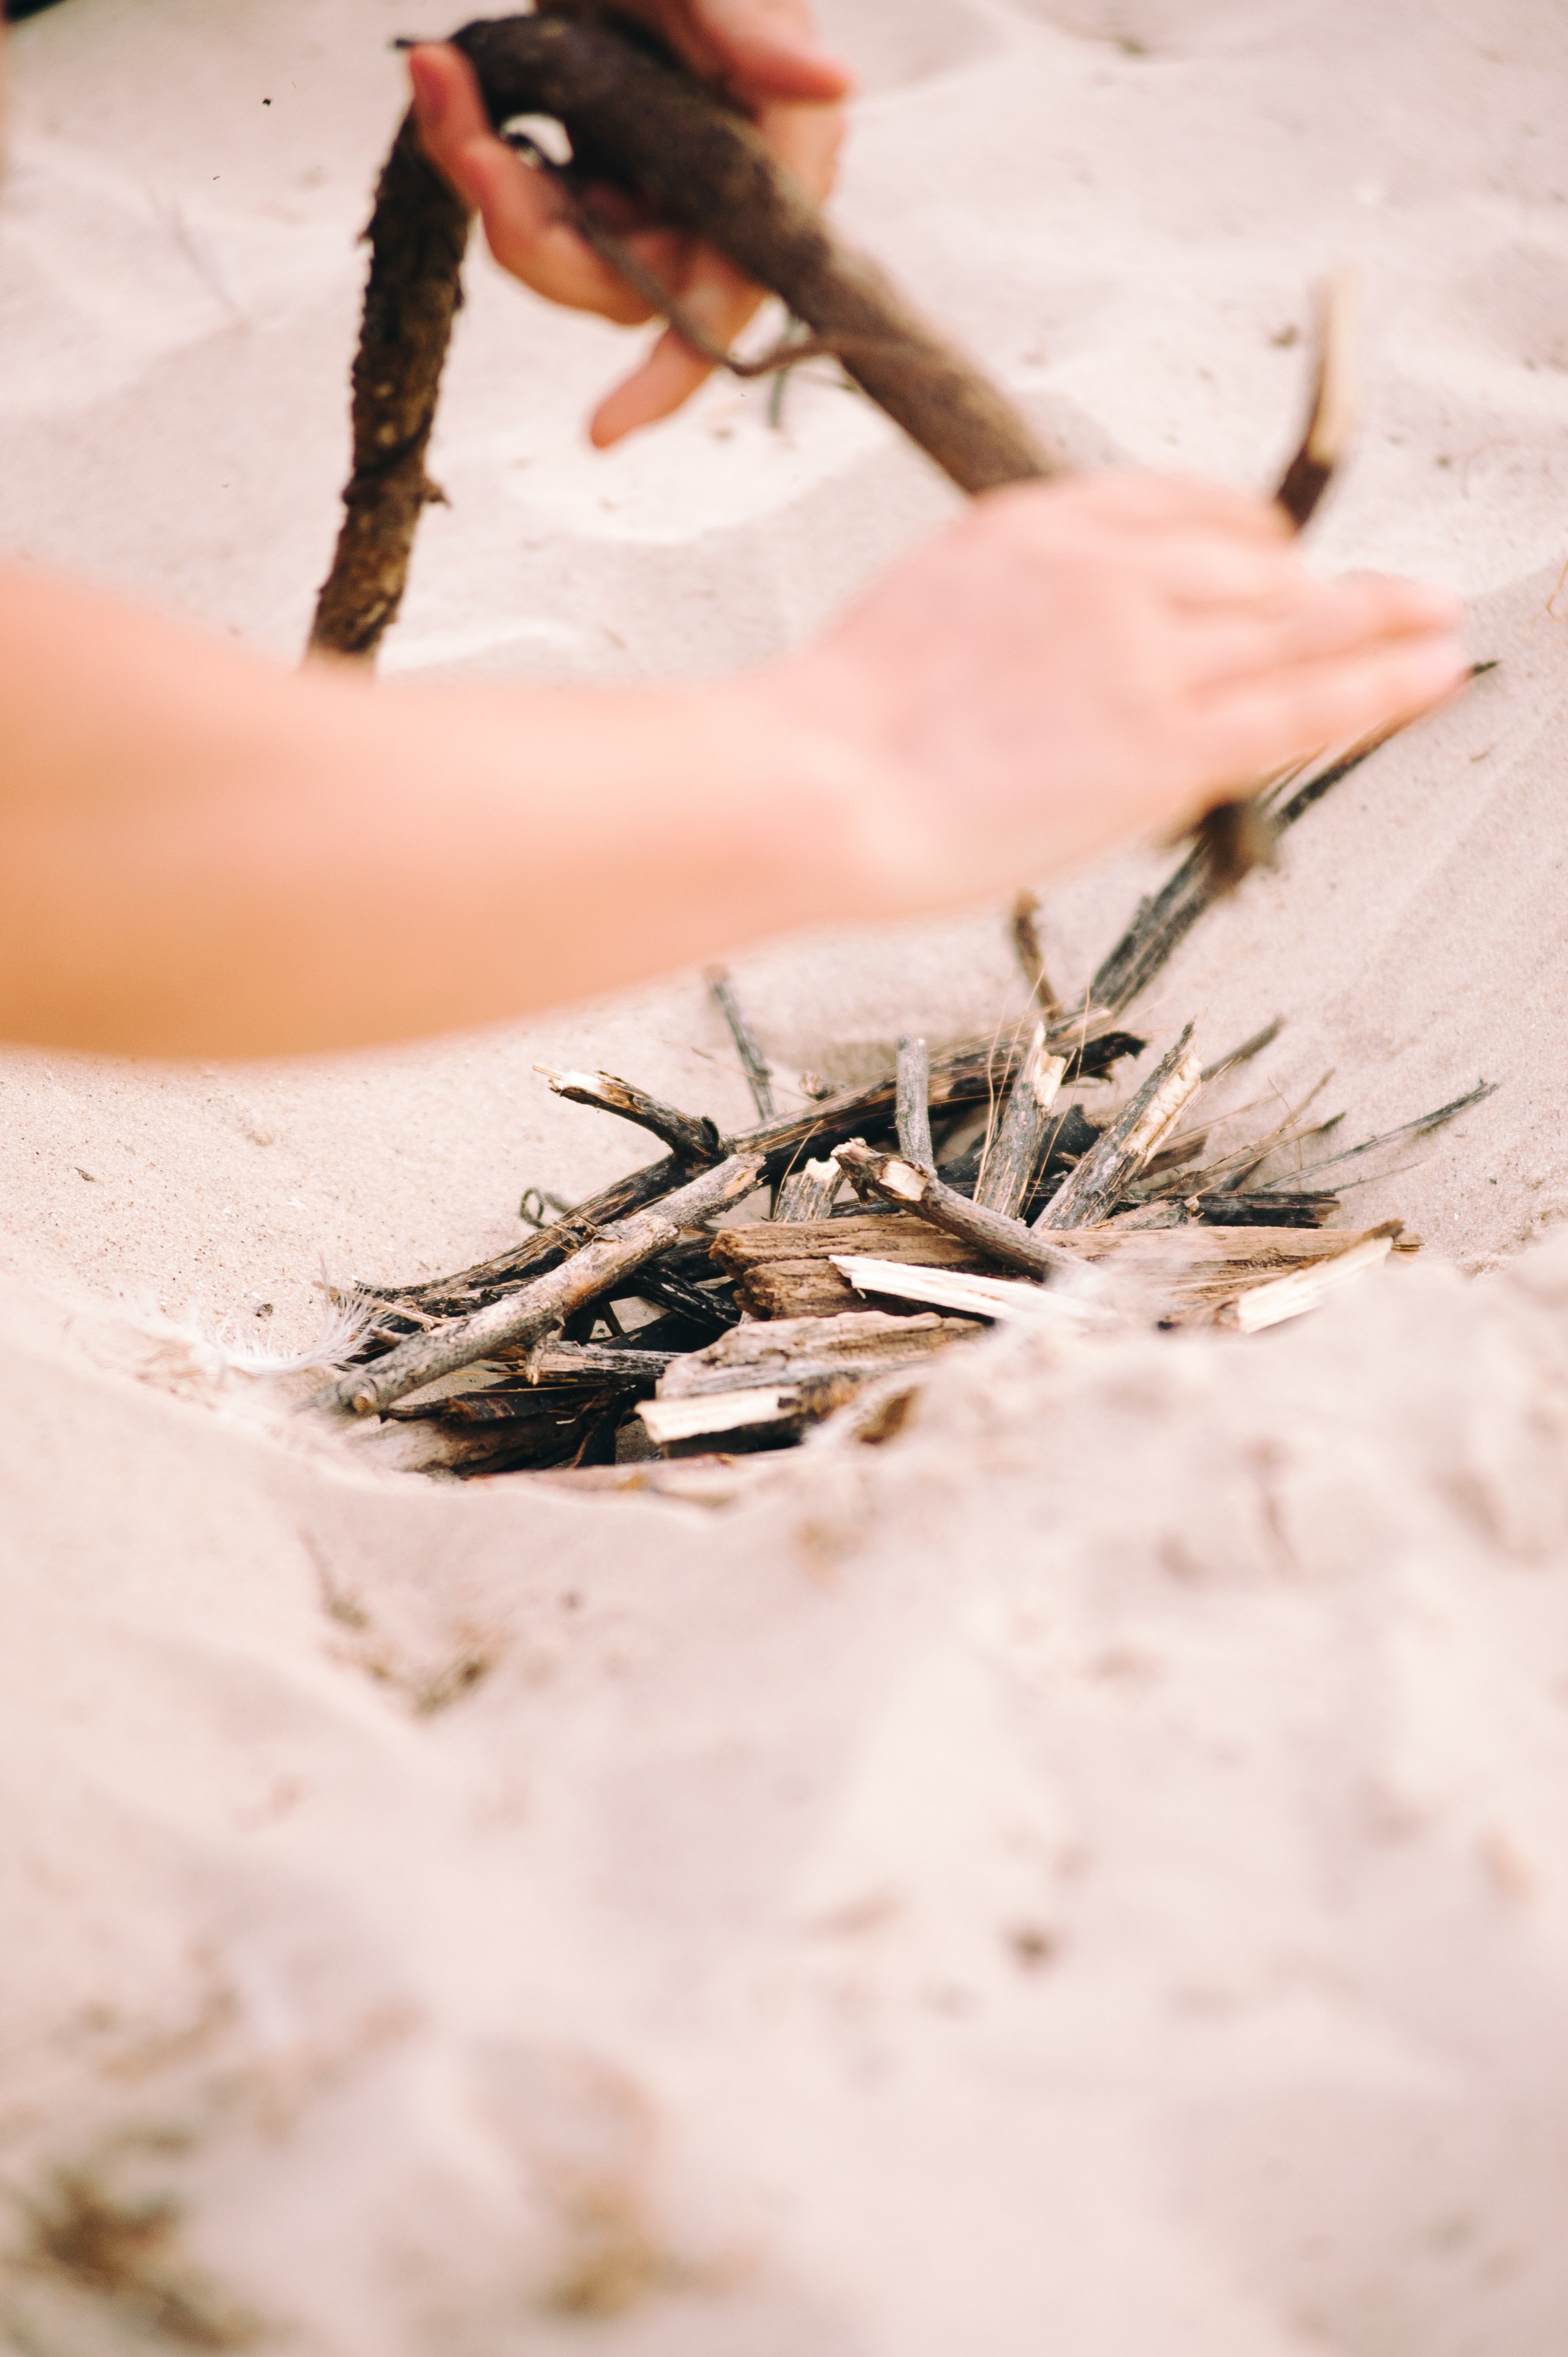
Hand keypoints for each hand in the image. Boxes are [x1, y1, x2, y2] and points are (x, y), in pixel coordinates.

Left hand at [407, 4, 848, 446]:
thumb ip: (753, 30)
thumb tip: (831, 87)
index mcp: (775, 157)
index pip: (732, 299)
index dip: (669, 377)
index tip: (600, 433)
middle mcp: (723, 193)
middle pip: (625, 287)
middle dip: (530, 231)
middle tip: (465, 139)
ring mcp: (659, 186)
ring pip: (565, 252)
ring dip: (487, 183)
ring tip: (441, 79)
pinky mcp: (603, 165)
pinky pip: (532, 203)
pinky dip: (477, 153)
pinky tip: (452, 87)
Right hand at [775, 473, 1469, 906]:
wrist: (816, 782)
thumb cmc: (842, 725)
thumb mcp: (928, 606)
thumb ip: (1013, 602)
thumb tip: (1056, 642)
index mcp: (1040, 526)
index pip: (1183, 506)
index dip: (1246, 540)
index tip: (1276, 561)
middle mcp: (1106, 570)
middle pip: (1251, 566)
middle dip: (1321, 587)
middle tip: (1395, 593)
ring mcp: (1144, 653)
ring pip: (1292, 628)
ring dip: (1378, 622)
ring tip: (1439, 620)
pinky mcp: (1164, 742)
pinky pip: (1297, 705)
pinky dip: (1377, 687)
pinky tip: (1430, 671)